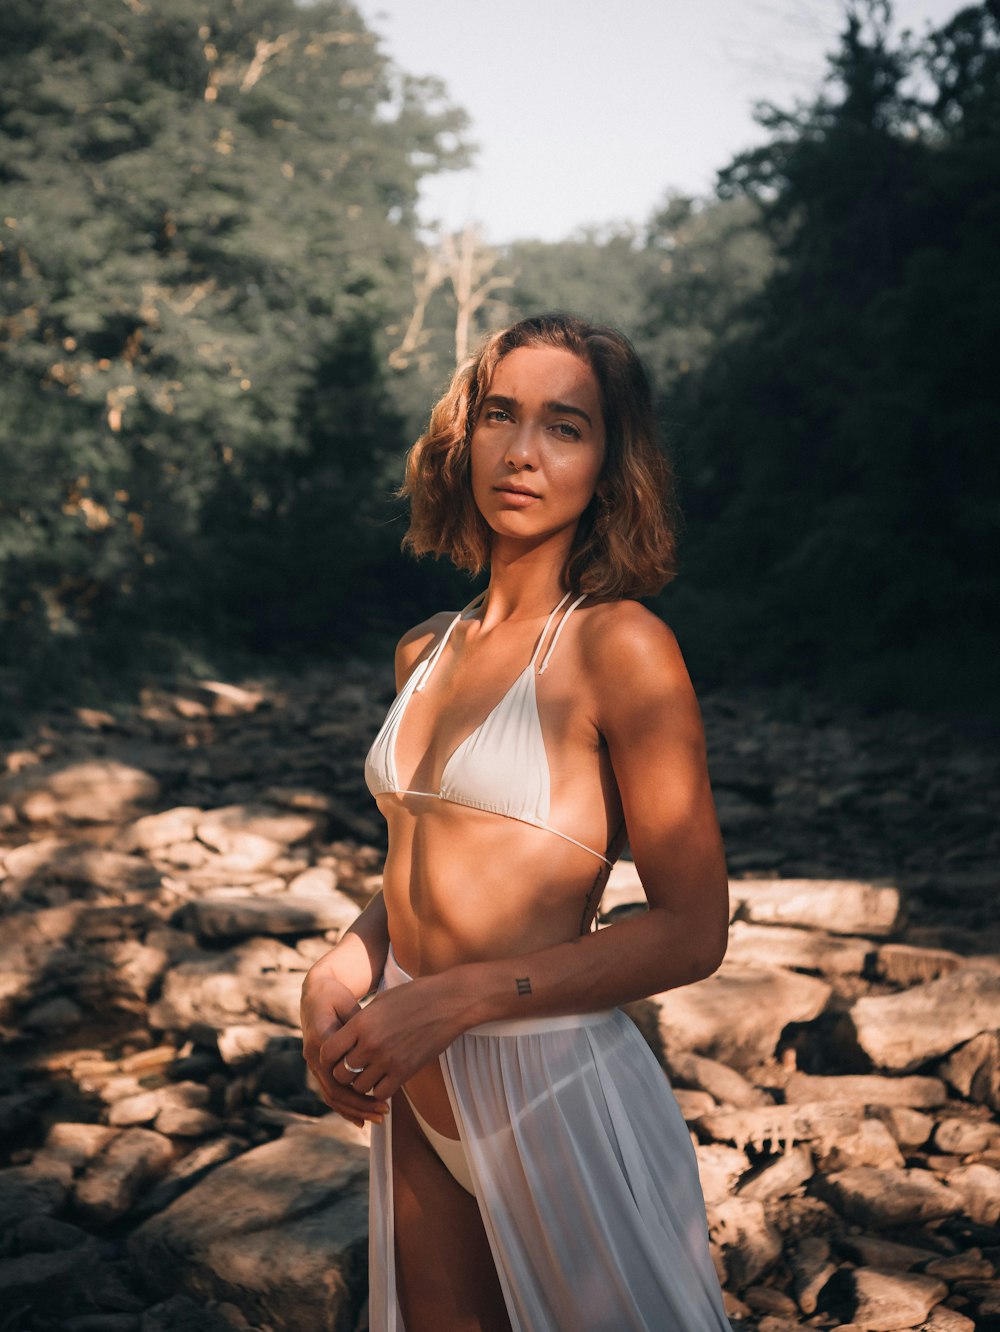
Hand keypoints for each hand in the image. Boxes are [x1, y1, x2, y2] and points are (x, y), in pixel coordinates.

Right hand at [300, 970, 388, 1127]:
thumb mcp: (348, 1004)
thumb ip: (358, 1025)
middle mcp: (313, 1056)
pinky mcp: (319, 1067)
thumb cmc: (336, 996)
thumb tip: (375, 1046)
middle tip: (385, 1113)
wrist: (315, 993)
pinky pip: (330, 1092)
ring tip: (378, 1118)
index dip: (360, 1092)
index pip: (338, 1076)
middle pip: (335, 1092)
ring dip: (354, 1110)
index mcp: (321, 1040)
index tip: (384, 1098)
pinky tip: (361, 1119)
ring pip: (331, 1096)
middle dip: (360, 1106)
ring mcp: (313, 1063)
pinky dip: (345, 1107)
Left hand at [322, 973, 463, 1103]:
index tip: (336, 1057)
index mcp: (361, 1023)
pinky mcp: (406, 1071)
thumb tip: (344, 1039)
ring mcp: (388, 1059)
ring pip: (360, 1087)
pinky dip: (379, 1089)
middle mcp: (371, 1044)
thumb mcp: (380, 1003)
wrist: (448, 1001)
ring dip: (362, 1083)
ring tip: (370, 1072)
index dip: (328, 1058)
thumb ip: (360, 1023)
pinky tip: (385, 1078)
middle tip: (353, 1068)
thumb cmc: (414, 996)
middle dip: (343, 1073)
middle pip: (341, 1074)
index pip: (328, 1052)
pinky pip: (381, 1092)